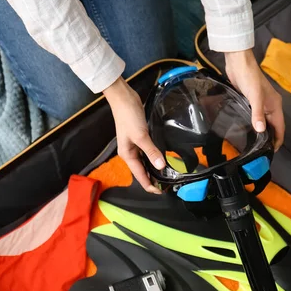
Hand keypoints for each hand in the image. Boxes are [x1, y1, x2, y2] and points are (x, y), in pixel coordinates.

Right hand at [103, 77, 164, 193]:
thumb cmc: (129, 117)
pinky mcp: (139, 138)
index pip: (140, 176)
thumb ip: (151, 151)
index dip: (150, 185)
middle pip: (142, 171)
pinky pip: (147, 153)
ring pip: (145, 163)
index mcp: (127, 156)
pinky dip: (154, 158)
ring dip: (153, 169)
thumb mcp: (141, 136)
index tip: (161, 192)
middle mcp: (130, 153)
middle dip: (152, 180)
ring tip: (166, 176)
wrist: (124, 99)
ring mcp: (134, 146)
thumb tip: (161, 167)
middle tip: (167, 185)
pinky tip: (161, 159)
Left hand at [224, 49, 284, 149]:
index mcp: (275, 105)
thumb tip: (260, 131)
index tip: (271, 152)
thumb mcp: (255, 96)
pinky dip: (253, 125)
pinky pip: (254, 117)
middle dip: (269, 138)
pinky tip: (246, 131)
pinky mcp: (250, 102)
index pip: (280, 127)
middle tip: (260, 152)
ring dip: (261, 132)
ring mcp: (260, 104)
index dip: (277, 140)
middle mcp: (270, 106)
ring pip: (263, 122)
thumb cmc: (250, 79)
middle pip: (273, 126)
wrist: (239, 63)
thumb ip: (257, 114)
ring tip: (253, 145)